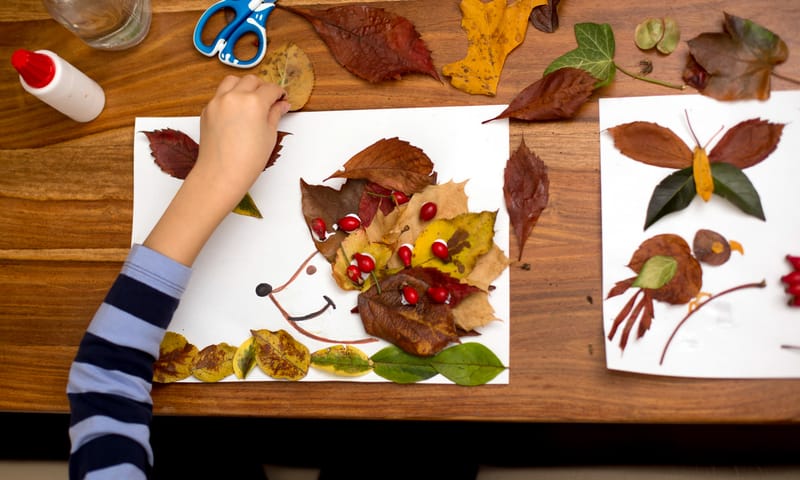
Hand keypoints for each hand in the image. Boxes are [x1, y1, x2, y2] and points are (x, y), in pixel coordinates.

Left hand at [144, 75, 289, 265]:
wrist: (221, 174)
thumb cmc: (248, 159)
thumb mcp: (269, 135)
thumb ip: (275, 114)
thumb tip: (282, 104)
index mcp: (254, 102)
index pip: (271, 89)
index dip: (279, 93)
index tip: (282, 99)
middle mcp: (234, 96)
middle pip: (252, 80)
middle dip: (262, 87)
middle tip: (269, 99)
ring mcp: (218, 101)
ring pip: (232, 81)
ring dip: (244, 85)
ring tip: (250, 99)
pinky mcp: (207, 109)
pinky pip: (220, 94)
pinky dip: (230, 96)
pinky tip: (236, 111)